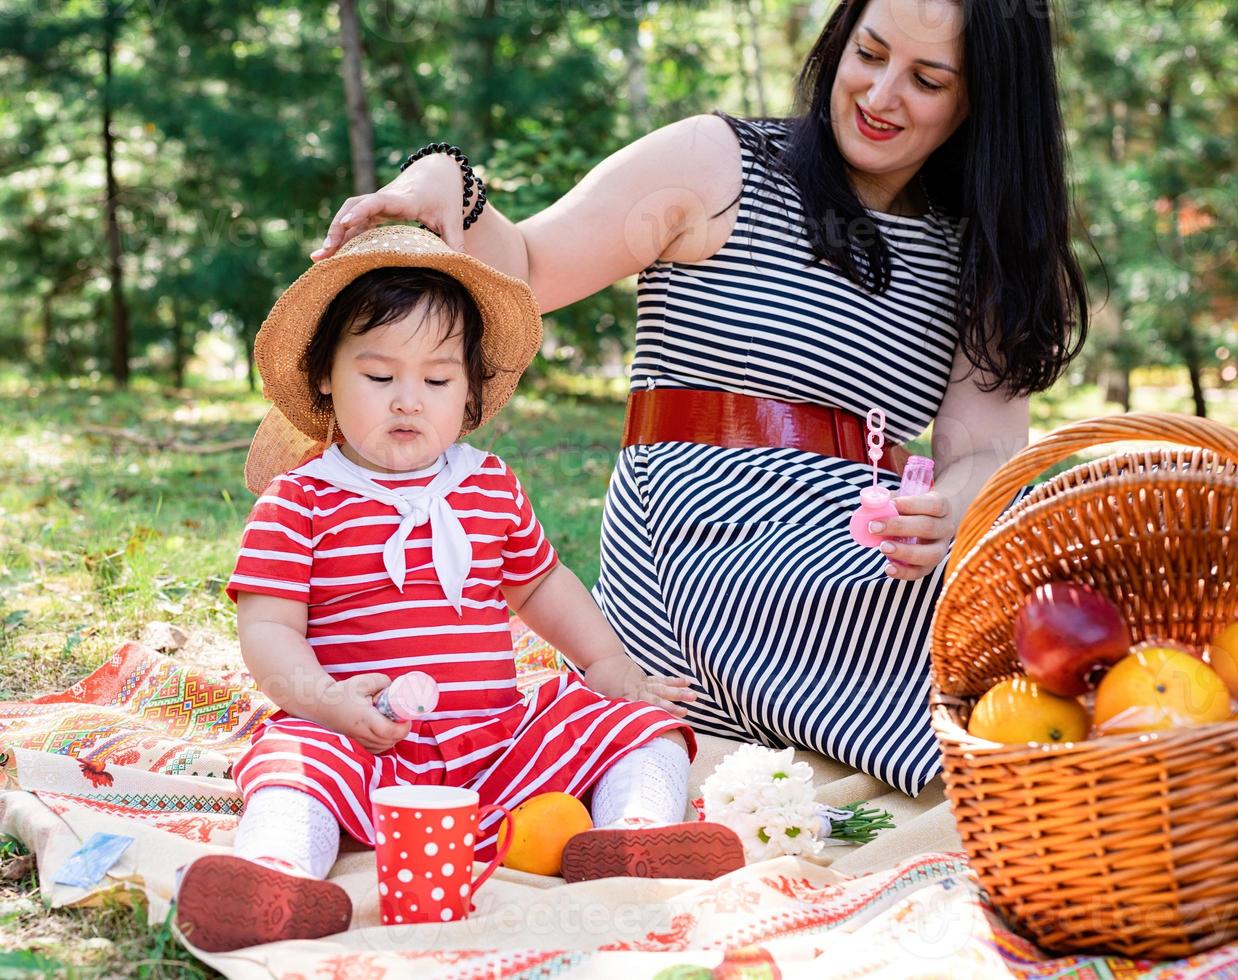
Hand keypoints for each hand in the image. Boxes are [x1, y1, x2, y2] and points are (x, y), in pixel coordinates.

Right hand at [312, 153, 466, 260]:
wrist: (437, 173)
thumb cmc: (446, 198)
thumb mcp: (454, 221)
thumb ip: (455, 243)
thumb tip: (459, 268)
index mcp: (405, 199)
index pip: (379, 201)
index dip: (362, 211)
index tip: (346, 223)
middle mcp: (386, 198)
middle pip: (355, 207)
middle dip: (338, 228)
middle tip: (325, 252)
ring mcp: (377, 202)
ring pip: (349, 214)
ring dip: (334, 234)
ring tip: (320, 258)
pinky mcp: (373, 209)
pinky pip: (354, 220)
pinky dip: (342, 236)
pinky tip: (331, 255)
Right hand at [315, 673, 411, 753]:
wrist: (321, 704)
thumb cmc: (342, 692)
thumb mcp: (363, 681)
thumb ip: (383, 682)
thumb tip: (396, 689)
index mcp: (365, 718)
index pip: (389, 731)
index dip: (403, 726)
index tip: (407, 717)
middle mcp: (361, 733)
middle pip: (390, 740)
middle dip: (402, 730)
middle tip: (402, 716)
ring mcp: (358, 742)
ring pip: (385, 746)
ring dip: (394, 736)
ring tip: (393, 721)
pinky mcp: (356, 745)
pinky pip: (377, 749)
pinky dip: (385, 742)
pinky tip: (385, 730)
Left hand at [583, 654, 697, 717]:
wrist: (601, 658)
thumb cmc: (596, 681)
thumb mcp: (595, 697)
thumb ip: (605, 709)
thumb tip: (605, 724)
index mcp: (624, 696)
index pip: (640, 708)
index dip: (651, 715)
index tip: (663, 723)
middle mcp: (637, 690)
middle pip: (656, 699)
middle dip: (671, 706)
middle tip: (685, 712)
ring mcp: (643, 683)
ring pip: (663, 688)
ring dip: (679, 693)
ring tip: (695, 696)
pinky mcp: (645, 679)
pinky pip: (662, 680)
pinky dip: (675, 681)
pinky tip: (688, 682)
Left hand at [871, 492, 953, 581]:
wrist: (927, 525)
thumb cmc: (911, 510)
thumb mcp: (904, 501)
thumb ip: (888, 501)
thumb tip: (870, 505)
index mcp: (943, 507)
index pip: (934, 505)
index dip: (912, 504)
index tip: (891, 504)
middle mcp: (946, 529)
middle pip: (928, 527)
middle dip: (899, 527)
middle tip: (874, 527)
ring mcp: (940, 549)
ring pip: (929, 554)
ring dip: (904, 551)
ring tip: (882, 547)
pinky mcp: (929, 566)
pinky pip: (920, 572)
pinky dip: (904, 572)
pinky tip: (888, 568)